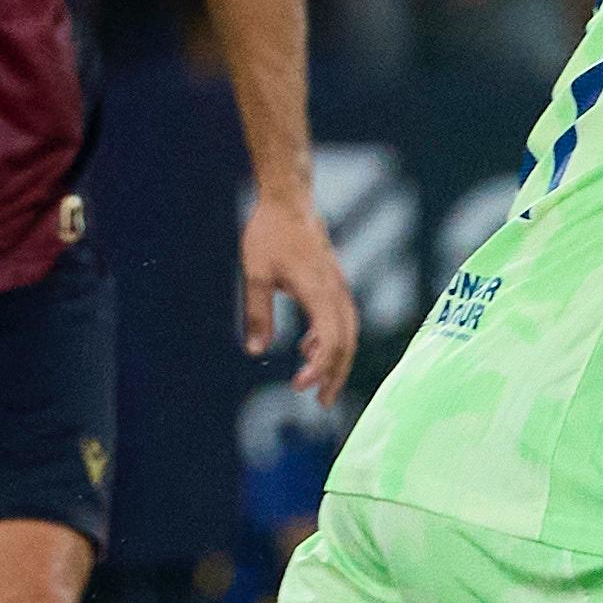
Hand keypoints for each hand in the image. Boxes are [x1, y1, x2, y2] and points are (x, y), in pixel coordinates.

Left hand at [243, 192, 360, 398]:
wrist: (289, 200)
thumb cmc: (270, 233)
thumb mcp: (256, 274)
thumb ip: (257, 313)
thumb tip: (255, 351)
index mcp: (318, 290)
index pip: (329, 339)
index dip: (319, 367)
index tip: (300, 386)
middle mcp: (335, 291)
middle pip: (346, 341)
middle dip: (335, 374)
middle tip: (321, 403)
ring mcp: (337, 286)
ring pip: (347, 332)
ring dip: (335, 360)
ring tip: (319, 385)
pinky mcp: (333, 283)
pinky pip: (340, 319)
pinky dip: (330, 340)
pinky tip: (308, 350)